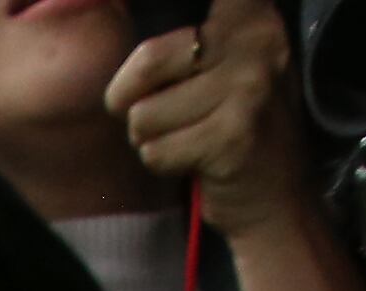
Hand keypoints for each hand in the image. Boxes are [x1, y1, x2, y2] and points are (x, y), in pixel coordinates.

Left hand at [110, 0, 304, 231]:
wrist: (276, 196)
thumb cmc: (231, 124)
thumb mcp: (224, 63)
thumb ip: (185, 38)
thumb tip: (88, 10)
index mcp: (250, 15)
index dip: (154, 49)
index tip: (182, 51)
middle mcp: (256, 43)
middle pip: (147, 61)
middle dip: (138, 101)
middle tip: (170, 115)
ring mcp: (249, 89)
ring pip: (144, 115)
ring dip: (154, 139)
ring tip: (190, 139)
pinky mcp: (233, 137)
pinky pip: (156, 152)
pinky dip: (165, 164)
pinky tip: (198, 162)